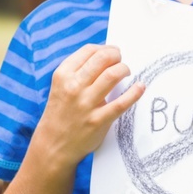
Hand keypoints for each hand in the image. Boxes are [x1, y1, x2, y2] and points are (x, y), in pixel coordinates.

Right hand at [33, 44, 144, 168]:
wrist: (52, 145)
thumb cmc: (61, 112)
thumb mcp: (61, 87)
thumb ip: (79, 72)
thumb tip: (107, 55)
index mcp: (63, 75)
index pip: (89, 51)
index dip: (105, 48)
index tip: (113, 52)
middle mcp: (73, 87)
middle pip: (103, 58)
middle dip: (117, 56)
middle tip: (121, 61)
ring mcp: (86, 104)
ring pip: (113, 75)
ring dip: (125, 69)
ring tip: (127, 73)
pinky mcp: (97, 120)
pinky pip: (121, 103)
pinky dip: (135, 92)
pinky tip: (140, 87)